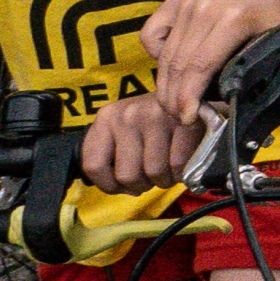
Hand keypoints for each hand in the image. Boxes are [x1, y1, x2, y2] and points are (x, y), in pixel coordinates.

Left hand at [82, 95, 203, 193]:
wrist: (185, 95)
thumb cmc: (150, 123)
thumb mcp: (120, 131)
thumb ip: (108, 154)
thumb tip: (112, 185)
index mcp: (106, 118)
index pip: (93, 166)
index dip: (109, 185)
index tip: (123, 183)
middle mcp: (128, 114)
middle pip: (127, 176)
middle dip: (142, 185)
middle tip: (150, 175)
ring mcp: (156, 115)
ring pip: (154, 173)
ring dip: (163, 180)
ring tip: (166, 169)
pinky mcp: (184, 120)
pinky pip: (178, 165)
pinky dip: (181, 172)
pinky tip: (180, 163)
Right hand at [141, 0, 279, 123]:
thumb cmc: (273, 27)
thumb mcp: (276, 50)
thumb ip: (255, 77)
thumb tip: (232, 112)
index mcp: (234, 18)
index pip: (200, 66)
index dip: (189, 97)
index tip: (188, 119)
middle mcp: (206, 6)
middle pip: (179, 64)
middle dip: (175, 99)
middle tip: (181, 118)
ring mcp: (189, 1)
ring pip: (165, 56)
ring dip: (165, 86)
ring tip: (176, 104)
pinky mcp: (177, 0)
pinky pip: (150, 35)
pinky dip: (155, 56)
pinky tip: (173, 68)